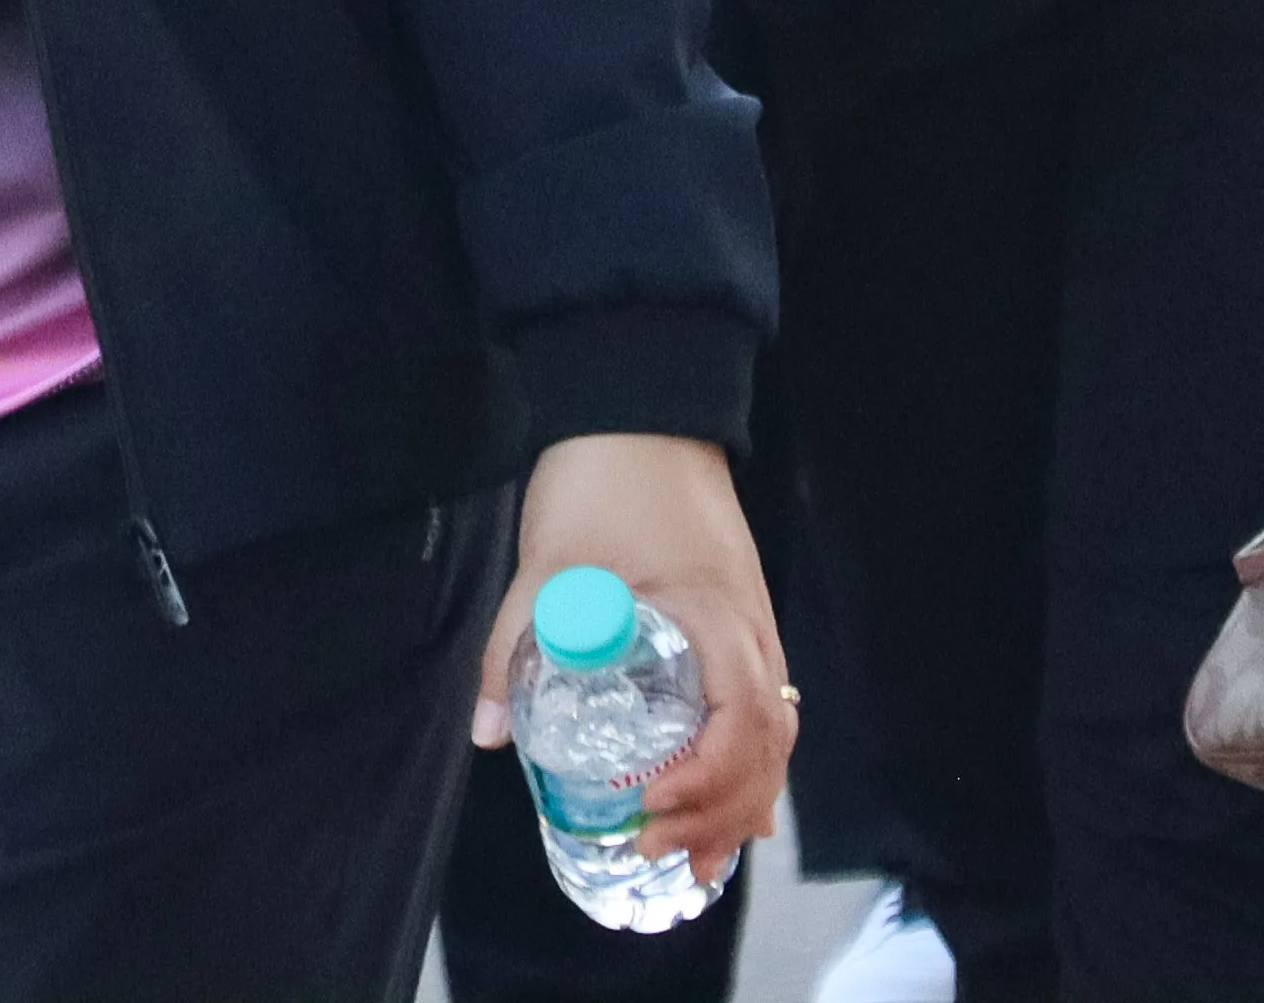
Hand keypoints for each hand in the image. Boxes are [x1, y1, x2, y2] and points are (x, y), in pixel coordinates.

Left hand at [476, 432, 794, 887]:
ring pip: (776, 734)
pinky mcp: (741, 620)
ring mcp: (754, 626)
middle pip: (769, 746)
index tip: (647, 805)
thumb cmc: (604, 478)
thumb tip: (487, 733)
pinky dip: (748, 765)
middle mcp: (751, 631)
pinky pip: (766, 709)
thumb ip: (515, 646)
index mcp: (714, 618)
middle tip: (657, 853)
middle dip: (720, 812)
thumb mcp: (547, 564)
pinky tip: (724, 803)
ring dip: (741, 800)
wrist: (642, 403)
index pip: (741, 722)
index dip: (704, 779)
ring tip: (696, 859)